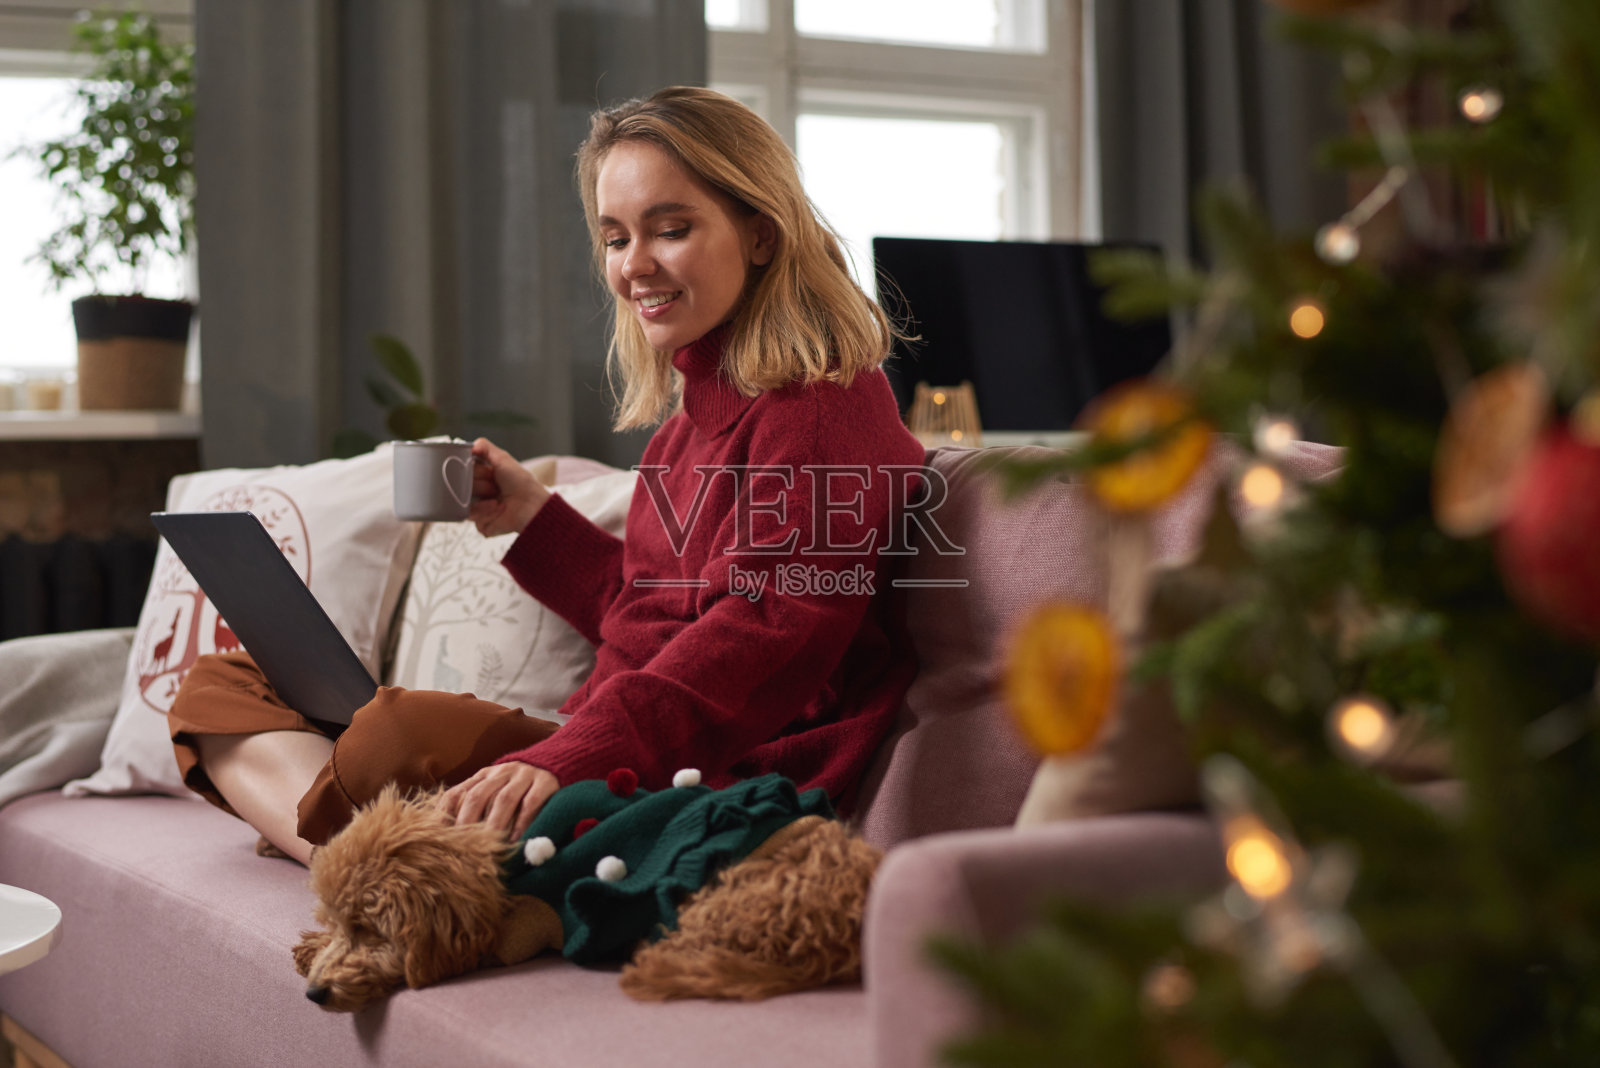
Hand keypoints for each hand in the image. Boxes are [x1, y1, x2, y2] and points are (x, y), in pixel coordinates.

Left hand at [438, 761, 560, 839]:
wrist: (558, 760)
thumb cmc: (521, 786)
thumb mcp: (496, 788)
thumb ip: (478, 805)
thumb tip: (450, 835)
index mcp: (483, 775)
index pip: (456, 792)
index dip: (444, 814)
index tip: (437, 837)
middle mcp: (501, 772)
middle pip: (478, 796)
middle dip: (467, 822)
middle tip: (461, 847)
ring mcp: (524, 776)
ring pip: (504, 799)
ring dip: (495, 824)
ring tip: (488, 846)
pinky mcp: (545, 782)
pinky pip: (532, 802)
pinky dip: (523, 822)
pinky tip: (517, 839)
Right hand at [470, 437, 551, 537]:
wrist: (532, 504)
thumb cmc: (521, 482)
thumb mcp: (503, 459)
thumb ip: (486, 448)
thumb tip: (471, 445)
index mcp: (483, 478)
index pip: (463, 472)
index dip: (473, 471)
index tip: (484, 470)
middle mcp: (480, 493)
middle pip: (462, 487)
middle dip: (479, 483)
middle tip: (493, 484)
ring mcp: (480, 509)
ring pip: (464, 502)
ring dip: (481, 497)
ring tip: (496, 496)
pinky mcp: (482, 524)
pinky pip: (472, 517)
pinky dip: (485, 511)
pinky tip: (497, 507)